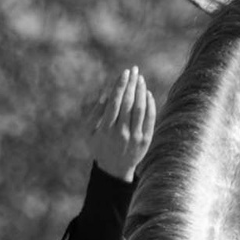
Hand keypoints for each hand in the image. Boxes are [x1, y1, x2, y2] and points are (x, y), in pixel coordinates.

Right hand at [89, 65, 155, 180]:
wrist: (114, 169)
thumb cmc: (100, 146)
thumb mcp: (89, 132)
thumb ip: (95, 112)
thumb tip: (106, 92)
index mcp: (106, 129)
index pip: (115, 102)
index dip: (120, 85)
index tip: (124, 72)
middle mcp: (121, 133)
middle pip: (128, 102)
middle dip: (131, 84)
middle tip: (134, 70)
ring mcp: (135, 137)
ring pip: (140, 108)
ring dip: (141, 91)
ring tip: (140, 79)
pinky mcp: (145, 140)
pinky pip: (149, 118)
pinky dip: (149, 104)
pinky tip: (147, 93)